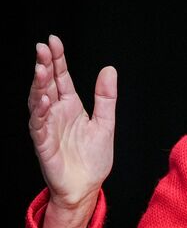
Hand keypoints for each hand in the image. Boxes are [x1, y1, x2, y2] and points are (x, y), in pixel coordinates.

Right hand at [28, 35, 116, 227]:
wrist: (87, 186)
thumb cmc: (92, 158)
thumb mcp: (106, 123)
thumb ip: (106, 97)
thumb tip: (108, 69)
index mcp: (70, 106)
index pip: (61, 77)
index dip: (57, 59)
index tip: (53, 40)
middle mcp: (56, 113)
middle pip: (47, 84)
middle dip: (44, 65)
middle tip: (42, 48)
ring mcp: (48, 127)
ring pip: (38, 101)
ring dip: (38, 85)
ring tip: (41, 68)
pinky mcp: (44, 144)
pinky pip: (39, 125)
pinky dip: (40, 111)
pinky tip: (43, 98)